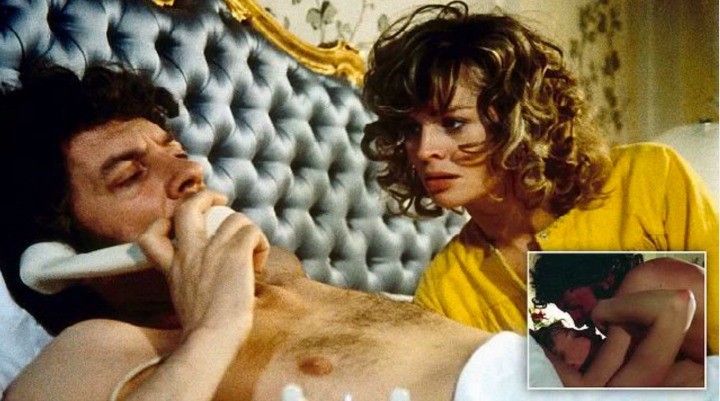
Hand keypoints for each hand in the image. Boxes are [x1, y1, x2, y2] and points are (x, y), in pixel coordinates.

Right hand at [137, 190, 268, 337]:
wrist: (211, 340)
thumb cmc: (204, 334)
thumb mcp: (185, 303)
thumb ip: (193, 285)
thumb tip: (216, 283)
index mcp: (174, 268)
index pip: (151, 236)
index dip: (162, 224)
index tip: (176, 227)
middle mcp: (189, 254)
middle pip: (188, 208)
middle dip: (204, 196)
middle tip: (220, 200)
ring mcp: (211, 251)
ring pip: (232, 217)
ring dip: (246, 228)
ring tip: (252, 249)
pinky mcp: (234, 253)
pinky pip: (252, 231)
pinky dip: (261, 243)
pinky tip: (259, 264)